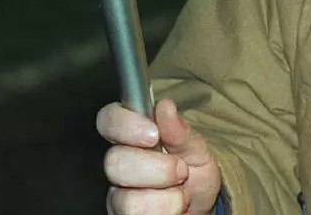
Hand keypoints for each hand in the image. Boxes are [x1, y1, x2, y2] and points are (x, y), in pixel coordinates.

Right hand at [97, 97, 222, 214]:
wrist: (201, 210)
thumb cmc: (195, 175)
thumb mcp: (197, 150)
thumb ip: (180, 131)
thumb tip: (165, 107)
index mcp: (133, 136)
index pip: (109, 120)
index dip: (125, 125)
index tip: (153, 134)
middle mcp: (120, 164)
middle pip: (114, 162)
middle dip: (156, 169)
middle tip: (180, 170)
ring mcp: (118, 195)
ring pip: (126, 200)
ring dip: (165, 200)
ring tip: (180, 195)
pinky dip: (164, 214)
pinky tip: (173, 210)